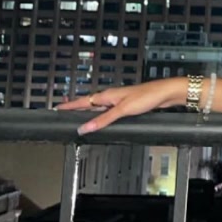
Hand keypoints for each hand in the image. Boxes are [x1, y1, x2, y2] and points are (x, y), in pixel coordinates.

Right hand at [54, 78, 181, 133]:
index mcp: (106, 95)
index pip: (82, 101)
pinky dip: (100, 115)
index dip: (69, 106)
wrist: (164, 93)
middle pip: (88, 104)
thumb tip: (86, 127)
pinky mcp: (126, 105)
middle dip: (75, 108)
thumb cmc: (147, 97)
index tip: (56, 109)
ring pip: (98, 107)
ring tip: (77, 117)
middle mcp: (110, 97)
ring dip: (88, 112)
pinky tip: (101, 120)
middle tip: (63, 113)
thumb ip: (104, 120)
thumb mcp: (122, 110)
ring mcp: (118, 100)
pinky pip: (107, 111)